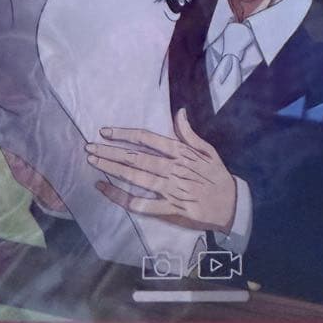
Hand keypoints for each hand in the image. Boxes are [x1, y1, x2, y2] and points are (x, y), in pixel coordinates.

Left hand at [85, 108, 236, 233]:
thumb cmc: (218, 177)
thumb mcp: (209, 150)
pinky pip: (141, 203)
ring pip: (136, 178)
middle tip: (90, 147)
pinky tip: (105, 189)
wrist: (232, 206)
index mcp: (181, 153)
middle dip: (111, 151)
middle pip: (137, 158)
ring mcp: (170, 190)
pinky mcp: (170, 209)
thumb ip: (190, 134)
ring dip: (113, 169)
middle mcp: (173, 170)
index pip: (148, 140)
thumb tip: (179, 112)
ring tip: (94, 161)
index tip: (106, 131)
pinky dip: (121, 197)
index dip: (125, 134)